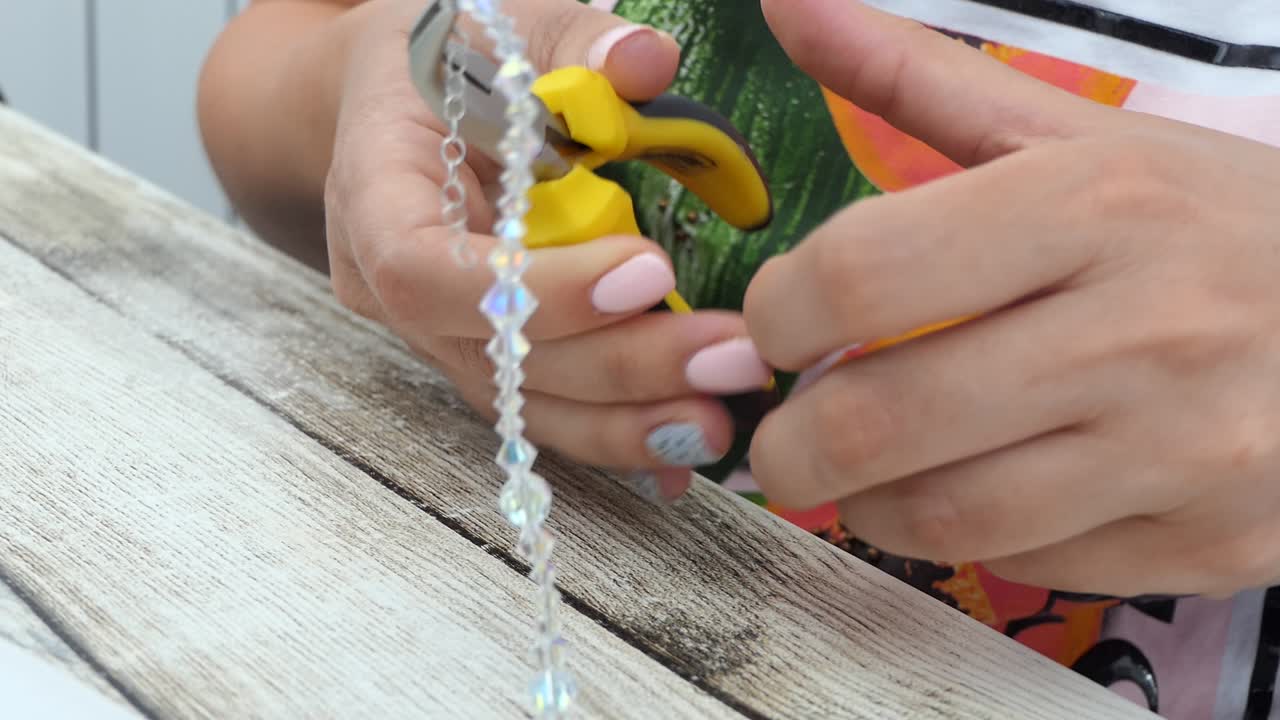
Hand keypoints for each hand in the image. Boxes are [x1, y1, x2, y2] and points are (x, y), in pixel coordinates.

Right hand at [324, 0, 771, 500]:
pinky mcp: (485, 357)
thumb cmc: (445, 56)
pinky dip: (617, 432)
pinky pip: (545, 410)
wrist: (397, 103)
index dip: (532, 289)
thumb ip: (571, 38)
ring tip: (726, 416)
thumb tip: (649, 61)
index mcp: (374, 192)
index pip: (424, 271)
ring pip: (522, 404)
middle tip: (729, 356)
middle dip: (619, 365)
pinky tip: (687, 445)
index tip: (647, 269)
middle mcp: (392, 286)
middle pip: (493, 357)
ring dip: (627, 420)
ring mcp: (438, 333)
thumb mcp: (500, 20)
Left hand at [744, 0, 1279, 596]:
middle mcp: (1142, 329)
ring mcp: (1184, 448)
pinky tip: (982, 491)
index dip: (779, 313)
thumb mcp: (1077, 138)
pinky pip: (1035, 565)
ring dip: (867, 503)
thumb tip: (790, 11)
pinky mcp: (1211, 538)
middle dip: (791, 445)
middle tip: (788, 435)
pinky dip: (974, 537)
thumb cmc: (1212, 221)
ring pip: (944, 516)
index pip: (862, 272)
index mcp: (1095, 202)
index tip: (779, 326)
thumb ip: (920, 79)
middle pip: (880, 419)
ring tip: (870, 470)